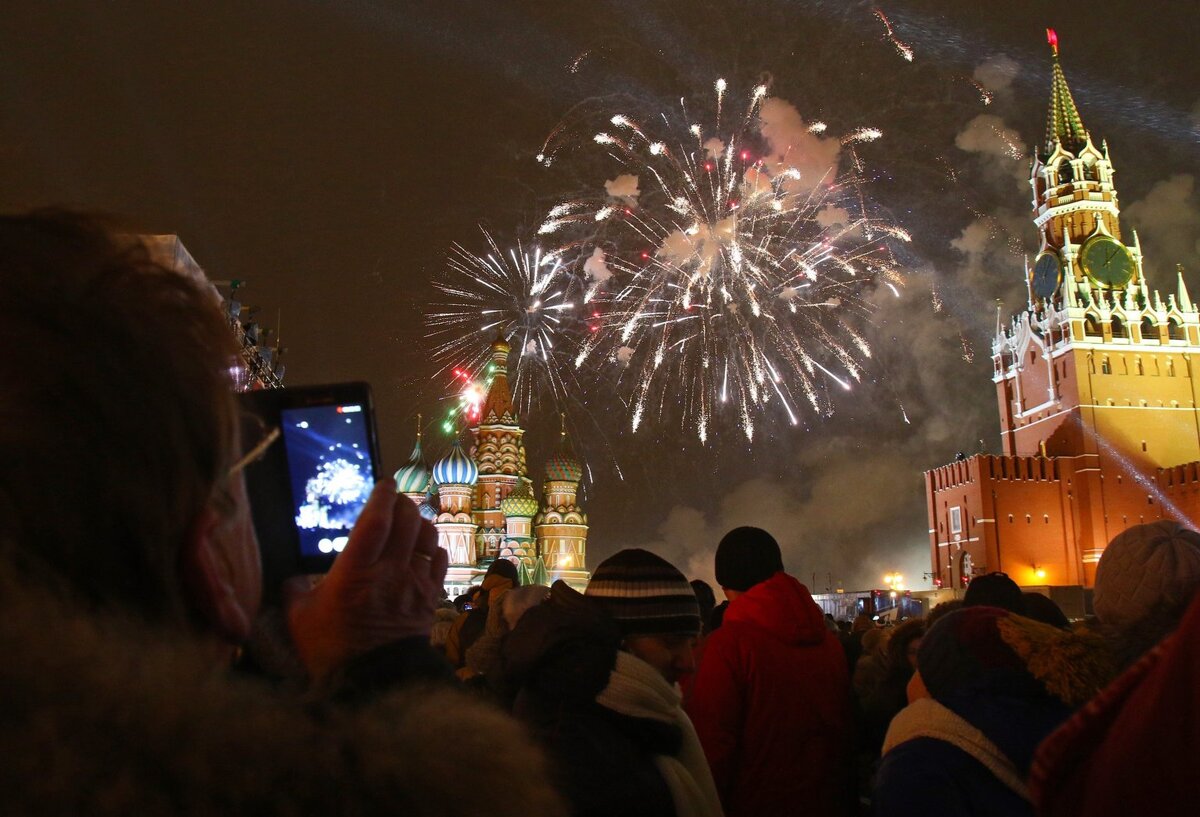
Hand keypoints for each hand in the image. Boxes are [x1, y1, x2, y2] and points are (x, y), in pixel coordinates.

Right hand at [286, 478, 448, 678]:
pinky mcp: (430, 597)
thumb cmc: (331, 649)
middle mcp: (390, 571)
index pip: (376, 520)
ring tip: (409, 519)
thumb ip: (295, 589)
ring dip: (420, 521)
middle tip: (394, 500)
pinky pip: (440, 559)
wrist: (372, 682)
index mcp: (356, 572)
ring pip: (428, 536)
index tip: (383, 483)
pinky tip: (425, 547)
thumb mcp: (300, 618)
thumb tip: (291, 576)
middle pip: (407, 520)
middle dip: (402, 503)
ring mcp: (414, 583)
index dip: (381, 496)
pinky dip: (434, 546)